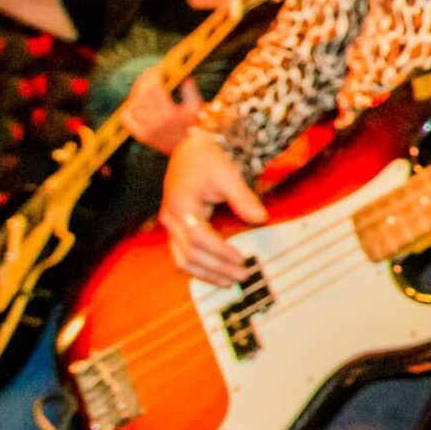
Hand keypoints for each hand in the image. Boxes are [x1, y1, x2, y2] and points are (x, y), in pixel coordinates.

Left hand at [118, 68, 206, 153]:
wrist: (192, 151)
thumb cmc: (198, 127)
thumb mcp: (197, 107)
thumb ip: (189, 89)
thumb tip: (184, 74)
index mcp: (169, 113)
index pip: (154, 88)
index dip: (154, 76)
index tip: (157, 69)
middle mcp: (155, 122)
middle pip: (142, 94)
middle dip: (144, 80)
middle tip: (149, 74)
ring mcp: (146, 130)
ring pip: (133, 105)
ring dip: (137, 92)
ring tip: (144, 86)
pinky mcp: (142, 136)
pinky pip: (127, 119)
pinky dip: (128, 108)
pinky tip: (135, 102)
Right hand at [160, 130, 267, 287]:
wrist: (191, 147)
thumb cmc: (209, 158)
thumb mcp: (227, 174)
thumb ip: (242, 198)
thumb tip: (260, 218)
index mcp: (181, 204)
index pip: (199, 238)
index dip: (221, 252)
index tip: (242, 259)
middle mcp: (170, 217)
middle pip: (189, 254)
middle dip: (217, 268)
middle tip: (242, 276)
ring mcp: (170, 224)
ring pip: (181, 259)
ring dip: (205, 273)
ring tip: (229, 282)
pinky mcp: (175, 226)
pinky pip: (181, 253)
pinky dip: (198, 266)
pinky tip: (216, 273)